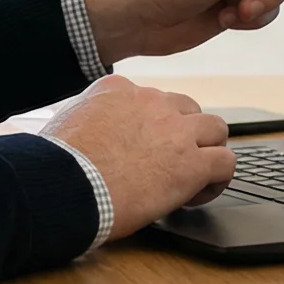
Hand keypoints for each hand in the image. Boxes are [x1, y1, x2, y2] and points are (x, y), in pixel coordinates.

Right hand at [43, 75, 232, 237]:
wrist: (66, 185)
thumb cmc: (58, 163)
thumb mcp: (64, 122)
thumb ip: (81, 118)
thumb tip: (70, 130)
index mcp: (117, 89)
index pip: (150, 99)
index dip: (151, 126)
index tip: (142, 148)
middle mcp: (151, 101)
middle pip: (186, 108)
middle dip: (184, 133)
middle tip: (170, 161)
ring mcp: (175, 130)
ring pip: (216, 128)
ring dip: (208, 150)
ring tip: (193, 176)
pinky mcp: (192, 163)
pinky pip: (226, 162)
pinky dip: (217, 179)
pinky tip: (196, 194)